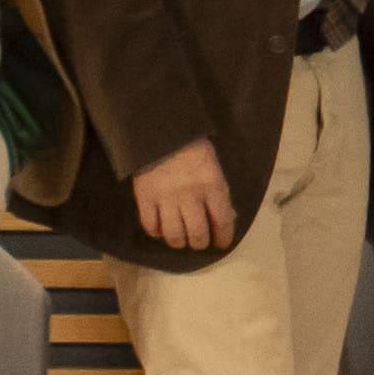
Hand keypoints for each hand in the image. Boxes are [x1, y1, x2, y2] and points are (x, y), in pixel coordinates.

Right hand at [127, 137, 240, 254]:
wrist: (160, 131)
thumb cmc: (192, 146)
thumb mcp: (213, 166)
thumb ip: (219, 192)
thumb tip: (228, 217)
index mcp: (212, 185)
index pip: (223, 221)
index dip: (223, 237)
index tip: (221, 243)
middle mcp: (190, 196)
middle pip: (198, 234)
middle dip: (200, 243)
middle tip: (199, 242)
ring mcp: (166, 199)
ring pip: (174, 235)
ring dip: (179, 242)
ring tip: (181, 239)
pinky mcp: (145, 198)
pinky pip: (150, 226)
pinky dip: (156, 232)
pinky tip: (160, 230)